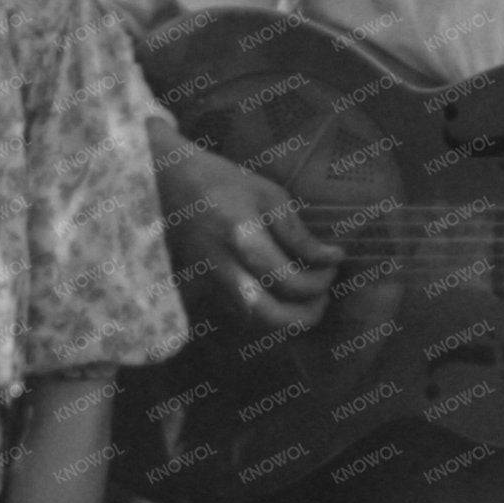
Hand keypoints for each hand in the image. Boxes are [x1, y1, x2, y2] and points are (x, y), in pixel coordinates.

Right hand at [151, 126, 339, 336]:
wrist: (168, 182)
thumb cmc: (221, 181)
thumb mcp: (267, 194)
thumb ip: (297, 232)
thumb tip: (329, 258)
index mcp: (243, 238)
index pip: (289, 279)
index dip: (320, 279)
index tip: (335, 263)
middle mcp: (225, 267)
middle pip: (269, 315)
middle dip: (304, 316)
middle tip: (323, 298)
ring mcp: (210, 281)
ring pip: (253, 321)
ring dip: (287, 321)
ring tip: (308, 302)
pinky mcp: (204, 286)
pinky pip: (240, 313)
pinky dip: (266, 315)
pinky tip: (282, 297)